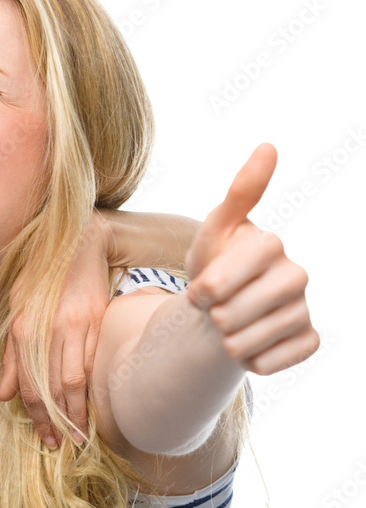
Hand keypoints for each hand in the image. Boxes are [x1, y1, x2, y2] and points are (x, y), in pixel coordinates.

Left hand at [0, 212, 108, 446]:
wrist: (78, 243)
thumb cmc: (40, 279)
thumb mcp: (16, 312)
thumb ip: (10, 357)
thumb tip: (1, 397)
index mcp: (23, 328)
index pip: (29, 385)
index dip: (36, 416)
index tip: (45, 438)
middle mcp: (48, 329)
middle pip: (53, 388)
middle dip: (57, 421)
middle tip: (62, 445)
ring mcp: (77, 325)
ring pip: (77, 379)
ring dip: (79, 412)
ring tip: (81, 435)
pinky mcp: (100, 320)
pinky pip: (96, 361)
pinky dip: (95, 387)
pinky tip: (96, 405)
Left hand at [186, 143, 318, 373]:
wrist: (220, 311)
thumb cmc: (214, 266)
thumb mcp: (213, 231)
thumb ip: (239, 193)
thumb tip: (269, 145)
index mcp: (271, 245)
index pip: (225, 279)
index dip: (205, 288)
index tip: (199, 290)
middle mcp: (296, 275)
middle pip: (233, 312)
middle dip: (211, 315)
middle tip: (213, 309)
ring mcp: (304, 310)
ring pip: (246, 340)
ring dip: (225, 339)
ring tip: (227, 327)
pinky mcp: (308, 341)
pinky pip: (269, 362)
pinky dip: (249, 360)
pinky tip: (249, 345)